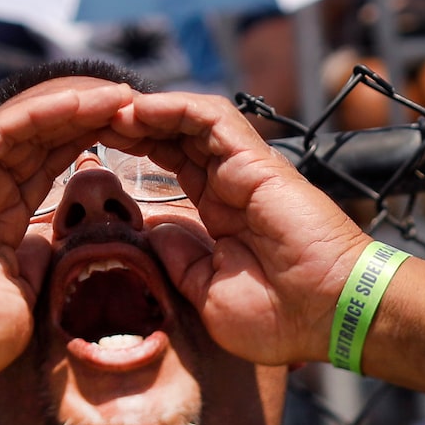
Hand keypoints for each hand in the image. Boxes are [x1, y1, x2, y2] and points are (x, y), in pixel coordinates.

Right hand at [0, 75, 136, 388]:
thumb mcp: (26, 291)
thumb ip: (42, 261)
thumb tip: (56, 244)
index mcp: (1, 216)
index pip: (50, 166)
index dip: (88, 145)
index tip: (130, 134)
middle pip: (44, 139)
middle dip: (89, 118)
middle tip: (133, 102)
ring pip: (28, 126)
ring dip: (74, 107)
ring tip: (117, 96)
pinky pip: (5, 129)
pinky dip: (43, 112)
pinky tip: (80, 101)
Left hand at [115, 92, 374, 368]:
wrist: (332, 315)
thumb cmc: (282, 316)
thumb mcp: (208, 294)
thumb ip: (179, 260)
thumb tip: (152, 233)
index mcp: (221, 214)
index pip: (173, 166)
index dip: (138, 151)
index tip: (98, 148)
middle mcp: (232, 185)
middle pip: (176, 137)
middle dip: (134, 124)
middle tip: (91, 119)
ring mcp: (245, 170)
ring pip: (191, 120)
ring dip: (148, 110)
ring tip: (110, 109)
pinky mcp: (257, 161)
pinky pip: (213, 120)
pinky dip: (176, 107)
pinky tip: (141, 108)